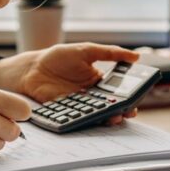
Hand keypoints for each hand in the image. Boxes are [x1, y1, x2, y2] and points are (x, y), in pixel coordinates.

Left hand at [0, 42, 139, 125]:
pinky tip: (95, 118)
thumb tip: (135, 56)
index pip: (117, 91)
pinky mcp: (67, 112)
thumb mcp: (86, 50)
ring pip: (98, 114)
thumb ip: (110, 53)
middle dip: (122, 110)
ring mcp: (79, 105)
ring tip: (116, 116)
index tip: (137, 99)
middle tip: (129, 111)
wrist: (33, 68)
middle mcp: (90, 95)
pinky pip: (81, 118)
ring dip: (108, 117)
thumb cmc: (58, 57)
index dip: (128, 96)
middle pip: (110, 105)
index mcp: (98, 80)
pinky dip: (89, 120)